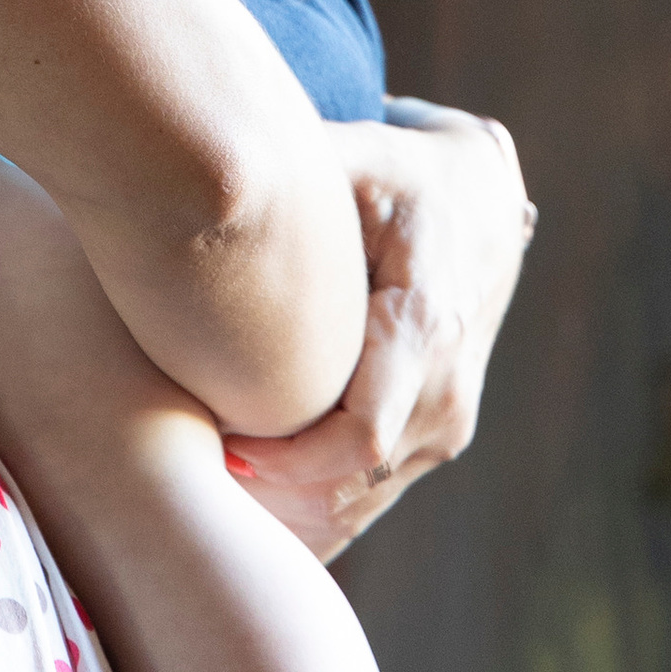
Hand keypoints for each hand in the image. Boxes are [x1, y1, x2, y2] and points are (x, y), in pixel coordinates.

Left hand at [222, 101, 535, 559]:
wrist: (480, 198)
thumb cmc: (401, 177)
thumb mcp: (354, 161)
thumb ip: (287, 183)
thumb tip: (203, 183)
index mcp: (426, 330)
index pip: (361, 436)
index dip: (288, 460)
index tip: (221, 446)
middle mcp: (446, 393)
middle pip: (351, 485)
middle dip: (272, 496)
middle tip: (190, 483)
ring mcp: (447, 424)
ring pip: (358, 503)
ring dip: (286, 509)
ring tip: (207, 499)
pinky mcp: (436, 436)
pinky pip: (369, 497)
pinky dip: (310, 509)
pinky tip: (246, 510)